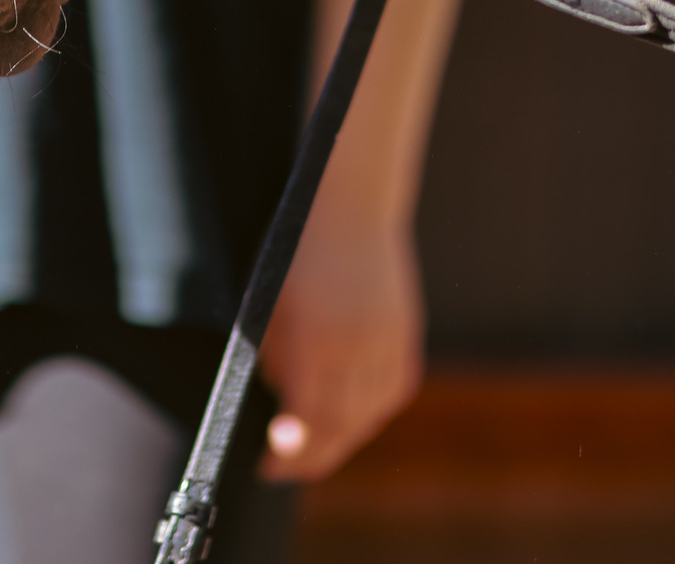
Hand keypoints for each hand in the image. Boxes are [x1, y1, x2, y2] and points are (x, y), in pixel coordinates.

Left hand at [256, 219, 423, 481]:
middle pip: (339, 428)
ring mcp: (387, 341)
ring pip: (368, 415)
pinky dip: (371, 411)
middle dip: (310, 457)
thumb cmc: (294, 250)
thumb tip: (280, 405)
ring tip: (315, 446)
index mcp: (315, 339)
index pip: (306, 421)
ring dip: (342, 438)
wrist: (351, 205)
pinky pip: (392, 391)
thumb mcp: (269, 305)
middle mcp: (356, 346)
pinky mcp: (406, 335)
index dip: (287, 454)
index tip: (268, 466)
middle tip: (284, 468)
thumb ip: (274, 359)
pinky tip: (351, 417)